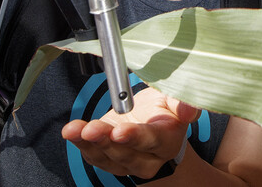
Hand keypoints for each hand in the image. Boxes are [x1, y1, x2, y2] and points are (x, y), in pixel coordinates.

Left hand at [62, 87, 200, 178]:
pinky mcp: (108, 161)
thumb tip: (190, 109)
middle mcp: (147, 158)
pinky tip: (71, 132)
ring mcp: (126, 163)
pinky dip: (79, 143)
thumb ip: (183, 102)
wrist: (153, 122)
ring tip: (76, 130)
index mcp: (167, 141)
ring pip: (106, 157)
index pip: (151, 141)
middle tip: (92, 130)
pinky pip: (92, 155)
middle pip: (125, 153)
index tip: (120, 131)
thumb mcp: (174, 99)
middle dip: (107, 141)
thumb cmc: (164, 109)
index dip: (135, 137)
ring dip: (89, 143)